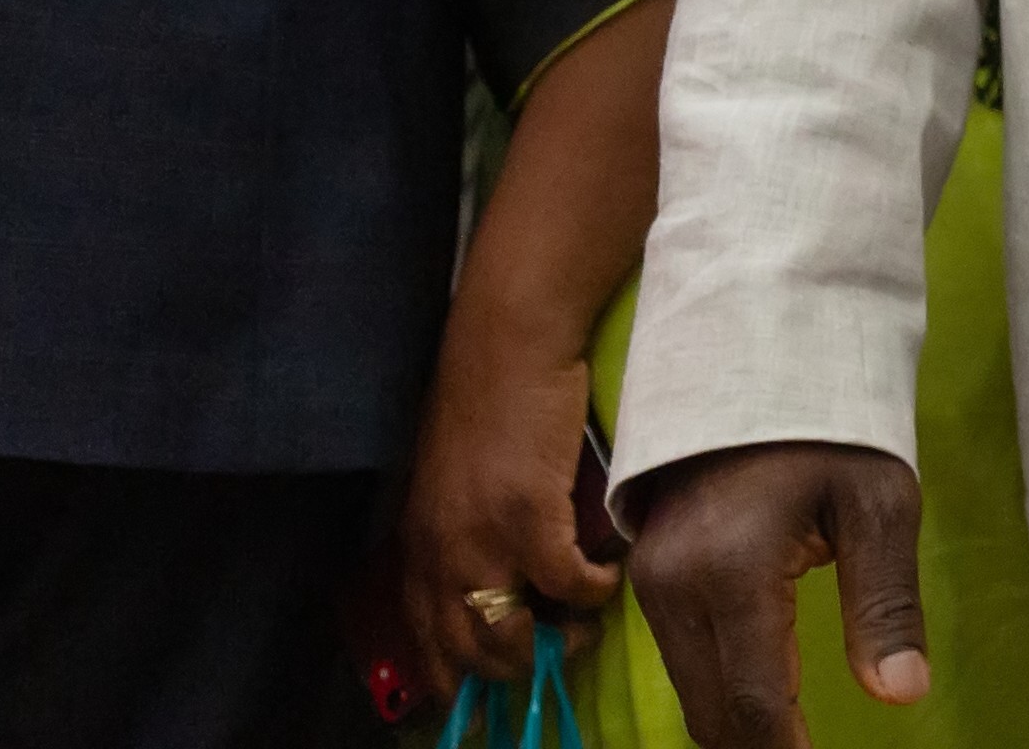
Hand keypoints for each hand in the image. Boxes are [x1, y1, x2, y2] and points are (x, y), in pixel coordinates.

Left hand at [397, 314, 619, 693]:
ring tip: (584, 622)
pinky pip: (568, 585)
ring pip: (511, 637)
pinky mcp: (531, 517)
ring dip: (555, 642)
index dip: (462, 679)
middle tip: (558, 648)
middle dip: (517, 669)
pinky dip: (593, 591)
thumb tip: (500, 576)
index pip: (429, 645)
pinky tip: (608, 573)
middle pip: (469, 655)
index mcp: (420, 550)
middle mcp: (441, 557)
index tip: (501, 683)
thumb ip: (465, 533)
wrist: (507, 344)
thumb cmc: (487, 400)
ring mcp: (483, 542)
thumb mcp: (456, 484)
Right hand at [629, 442, 928, 747]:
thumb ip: (887, 604)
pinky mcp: (648, 580)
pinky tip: (768, 706)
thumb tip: (903, 694)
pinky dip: (722, 694)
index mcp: (732, 572)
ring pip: (693, 695)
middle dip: (764, 747)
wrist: (760, 360)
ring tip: (796, 740)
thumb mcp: (880, 504)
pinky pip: (683, 663)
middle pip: (715, 713)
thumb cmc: (833, 430)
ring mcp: (652, 585)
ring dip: (741, 727)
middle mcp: (675, 588)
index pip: (755, 702)